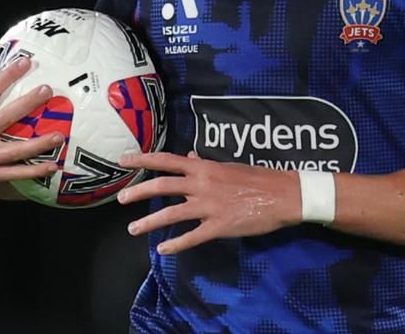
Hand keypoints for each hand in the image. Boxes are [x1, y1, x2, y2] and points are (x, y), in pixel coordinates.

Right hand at [0, 40, 62, 193]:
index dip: (6, 76)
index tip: (26, 62)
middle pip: (4, 117)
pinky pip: (14, 173)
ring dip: (37, 144)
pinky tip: (52, 166)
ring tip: (59, 135)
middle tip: (47, 90)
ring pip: (13, 150)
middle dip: (26, 104)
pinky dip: (33, 171)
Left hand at [117, 152, 301, 254]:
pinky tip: (163, 249)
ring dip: (149, 222)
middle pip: (163, 185)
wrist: (284, 195)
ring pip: (172, 213)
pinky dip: (175, 243)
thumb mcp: (229, 166)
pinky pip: (192, 236)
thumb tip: (191, 156)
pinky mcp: (219, 226)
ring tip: (133, 229)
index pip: (167, 160)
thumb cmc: (258, 178)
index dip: (143, 159)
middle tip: (121, 199)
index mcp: (205, 168)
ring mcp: (209, 206)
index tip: (123, 160)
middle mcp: (202, 184)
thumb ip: (206, 164)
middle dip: (139, 192)